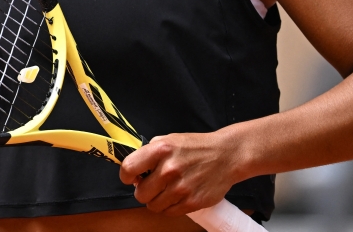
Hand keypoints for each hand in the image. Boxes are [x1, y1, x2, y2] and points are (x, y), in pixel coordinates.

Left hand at [119, 128, 245, 215]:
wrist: (226, 156)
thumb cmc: (196, 147)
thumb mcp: (170, 139)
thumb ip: (150, 152)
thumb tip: (133, 171)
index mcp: (161, 150)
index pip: (128, 168)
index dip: (126, 175)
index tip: (131, 177)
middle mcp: (169, 169)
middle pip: (140, 193)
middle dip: (143, 190)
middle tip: (152, 185)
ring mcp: (181, 188)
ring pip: (153, 206)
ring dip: (157, 200)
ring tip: (166, 190)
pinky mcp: (192, 202)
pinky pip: (169, 212)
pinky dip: (170, 206)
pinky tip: (177, 195)